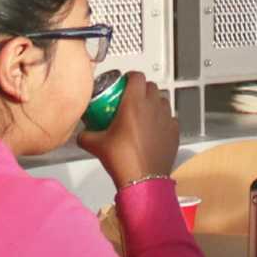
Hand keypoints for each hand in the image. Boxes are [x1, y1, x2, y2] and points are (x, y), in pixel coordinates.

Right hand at [77, 69, 177, 187]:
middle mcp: (153, 106)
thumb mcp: (96, 145)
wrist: (143, 180)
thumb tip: (81, 134)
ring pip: (162, 100)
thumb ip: (85, 135)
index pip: (136, 76)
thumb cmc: (122, 159)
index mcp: (134, 103)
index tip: (123, 82)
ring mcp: (167, 118)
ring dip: (153, 103)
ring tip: (142, 114)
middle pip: (151, 86)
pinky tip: (154, 130)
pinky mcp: (175, 131)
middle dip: (141, 89)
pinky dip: (162, 120)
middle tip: (131, 99)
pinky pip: (170, 118)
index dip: (129, 77)